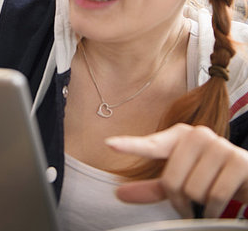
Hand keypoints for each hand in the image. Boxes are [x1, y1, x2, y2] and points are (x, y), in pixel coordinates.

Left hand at [106, 123, 247, 217]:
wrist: (247, 180)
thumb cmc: (210, 180)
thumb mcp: (181, 182)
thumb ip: (153, 187)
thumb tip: (119, 193)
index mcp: (181, 137)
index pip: (152, 145)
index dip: (130, 145)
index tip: (110, 144)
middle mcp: (199, 135)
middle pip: (172, 180)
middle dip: (180, 200)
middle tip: (192, 202)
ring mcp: (219, 145)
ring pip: (193, 189)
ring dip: (200, 205)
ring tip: (209, 200)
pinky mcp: (238, 161)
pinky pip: (214, 195)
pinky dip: (215, 209)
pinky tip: (221, 206)